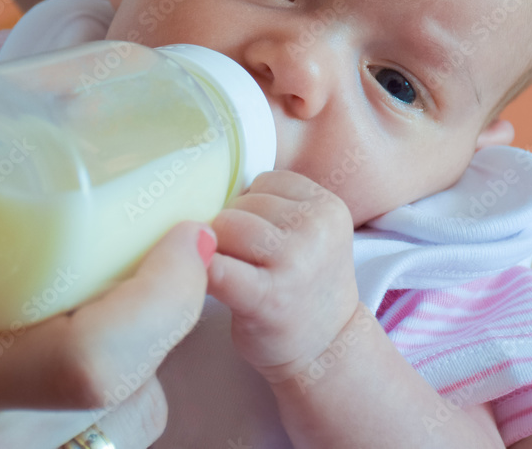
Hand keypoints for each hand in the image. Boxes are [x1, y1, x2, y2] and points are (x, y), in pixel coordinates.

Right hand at [0, 124, 212, 447]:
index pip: (88, 360)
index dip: (160, 298)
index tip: (190, 232)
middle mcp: (5, 448)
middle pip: (136, 372)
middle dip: (152, 296)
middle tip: (140, 236)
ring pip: (137, 406)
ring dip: (133, 340)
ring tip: (78, 294)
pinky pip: (119, 428)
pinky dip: (116, 381)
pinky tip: (60, 343)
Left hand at [206, 171, 360, 383]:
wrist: (326, 350)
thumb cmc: (303, 287)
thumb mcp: (309, 233)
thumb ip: (274, 206)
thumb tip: (204, 184)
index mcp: (327, 207)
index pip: (265, 181)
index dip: (251, 208)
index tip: (261, 239)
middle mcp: (317, 228)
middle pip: (241, 203)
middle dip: (233, 230)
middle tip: (248, 263)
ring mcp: (295, 262)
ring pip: (225, 227)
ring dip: (218, 250)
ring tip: (237, 275)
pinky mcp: (268, 297)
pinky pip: (217, 267)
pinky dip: (204, 270)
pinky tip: (210, 282)